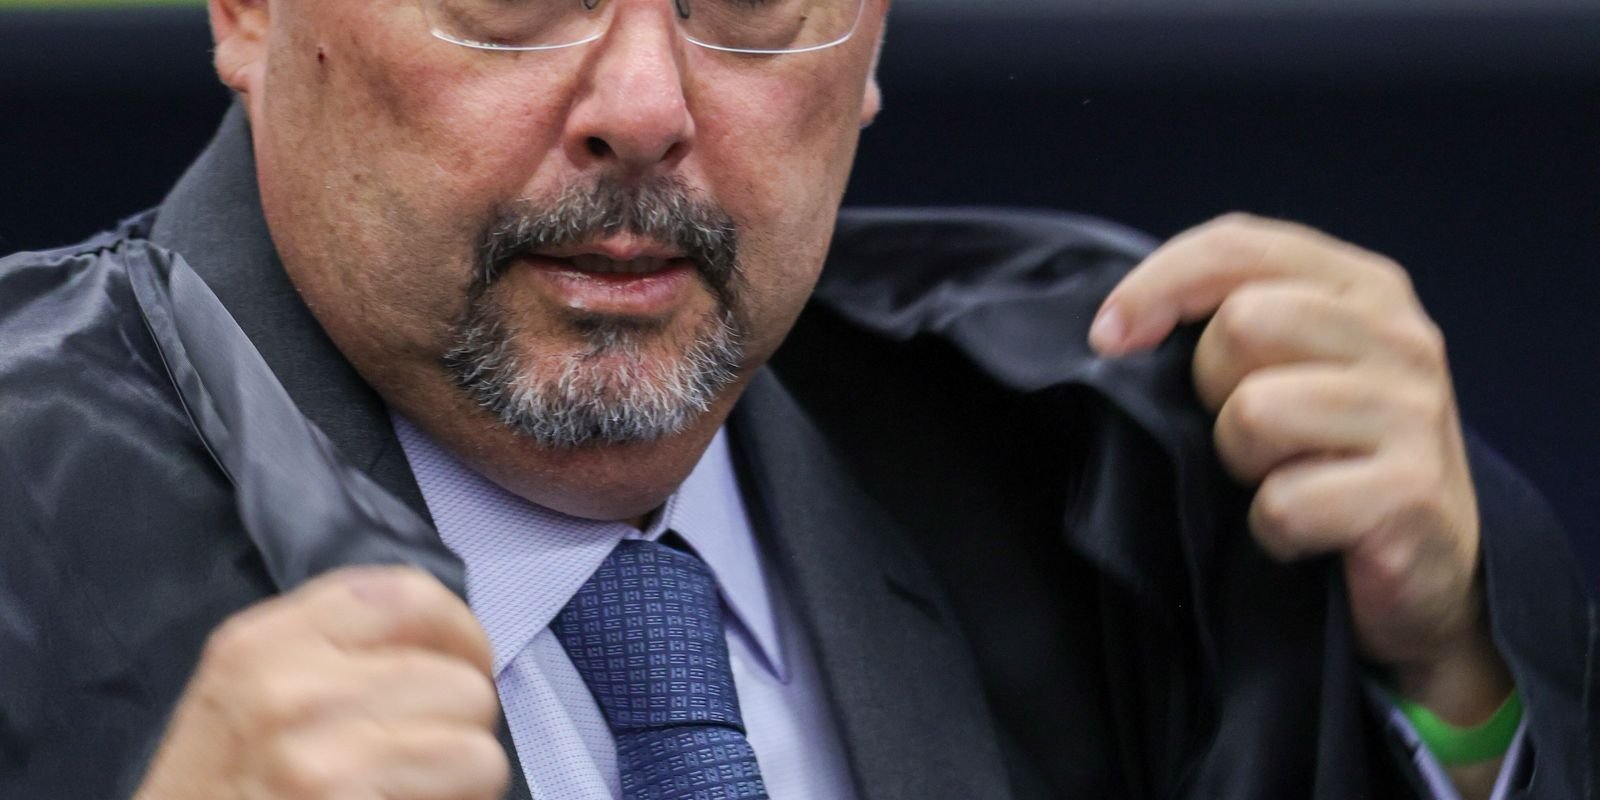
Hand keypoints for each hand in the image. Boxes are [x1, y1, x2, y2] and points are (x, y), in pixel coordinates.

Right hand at [134, 566, 508, 799]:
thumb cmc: (220, 796)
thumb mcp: (248, 697)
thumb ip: (331, 650)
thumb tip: (446, 639)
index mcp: (262, 641)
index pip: (410, 593)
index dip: (458, 633)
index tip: (456, 669)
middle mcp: (287, 684)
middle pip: (458, 673)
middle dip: (458, 719)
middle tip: (421, 755)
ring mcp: (316, 750)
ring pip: (475, 732)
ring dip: (462, 770)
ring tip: (408, 788)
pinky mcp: (343, 797)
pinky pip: (470, 775)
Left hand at [1090, 214, 1508, 724]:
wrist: (1434, 569)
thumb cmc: (1335, 457)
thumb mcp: (1292, 365)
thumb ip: (1230, 318)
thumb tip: (1117, 327)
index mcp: (1363, 286)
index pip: (1237, 244)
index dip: (1156, 285)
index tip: (1108, 338)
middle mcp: (1399, 336)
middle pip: (1241, 323)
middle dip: (1211, 388)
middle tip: (1245, 432)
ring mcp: (1413, 413)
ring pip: (1253, 412)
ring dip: (1242, 462)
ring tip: (1282, 477)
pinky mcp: (1411, 495)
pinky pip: (1282, 503)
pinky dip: (1273, 530)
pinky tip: (1307, 532)